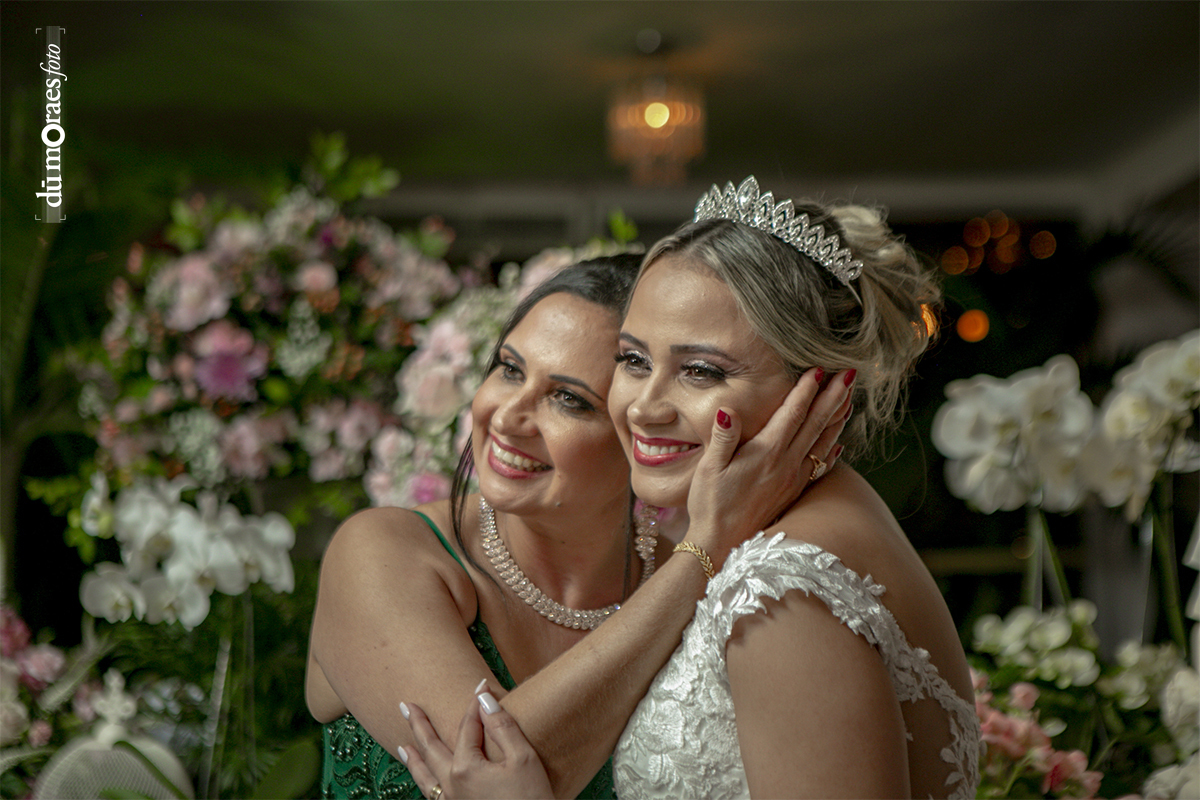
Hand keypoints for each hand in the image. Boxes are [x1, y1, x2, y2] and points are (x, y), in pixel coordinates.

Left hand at [400, 684, 552, 799]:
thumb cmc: (531, 799)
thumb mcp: (523, 759)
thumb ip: (502, 728)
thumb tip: (484, 700)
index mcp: (466, 768)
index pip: (467, 727)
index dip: (476, 705)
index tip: (482, 685)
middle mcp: (452, 785)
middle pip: (432, 749)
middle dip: (419, 726)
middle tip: (406, 707)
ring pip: (425, 777)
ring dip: (414, 759)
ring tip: (403, 746)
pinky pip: (432, 795)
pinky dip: (424, 782)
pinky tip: (426, 780)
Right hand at [683, 367, 851, 566]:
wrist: (720, 545)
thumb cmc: (710, 504)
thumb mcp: (709, 468)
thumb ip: (723, 437)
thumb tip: (728, 409)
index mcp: (766, 453)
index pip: (792, 414)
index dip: (806, 390)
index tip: (820, 369)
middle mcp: (785, 464)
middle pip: (816, 424)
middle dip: (833, 397)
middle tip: (850, 374)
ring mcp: (792, 479)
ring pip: (823, 444)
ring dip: (838, 419)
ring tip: (850, 400)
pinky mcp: (792, 493)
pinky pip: (820, 467)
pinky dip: (832, 452)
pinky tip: (839, 445)